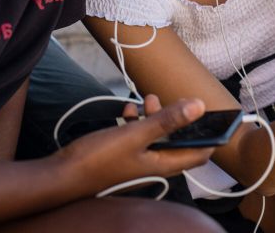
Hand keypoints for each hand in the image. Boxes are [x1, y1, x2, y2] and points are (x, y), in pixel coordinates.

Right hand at [57, 95, 213, 192]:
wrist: (62, 175)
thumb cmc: (97, 159)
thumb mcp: (136, 135)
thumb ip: (168, 120)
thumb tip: (198, 106)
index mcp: (163, 165)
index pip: (201, 153)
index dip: (210, 135)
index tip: (211, 114)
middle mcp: (154, 165)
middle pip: (178, 141)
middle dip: (177, 118)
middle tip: (172, 100)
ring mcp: (138, 161)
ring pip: (157, 136)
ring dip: (155, 116)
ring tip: (146, 99)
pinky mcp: (123, 156)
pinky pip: (138, 137)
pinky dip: (137, 122)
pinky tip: (128, 109)